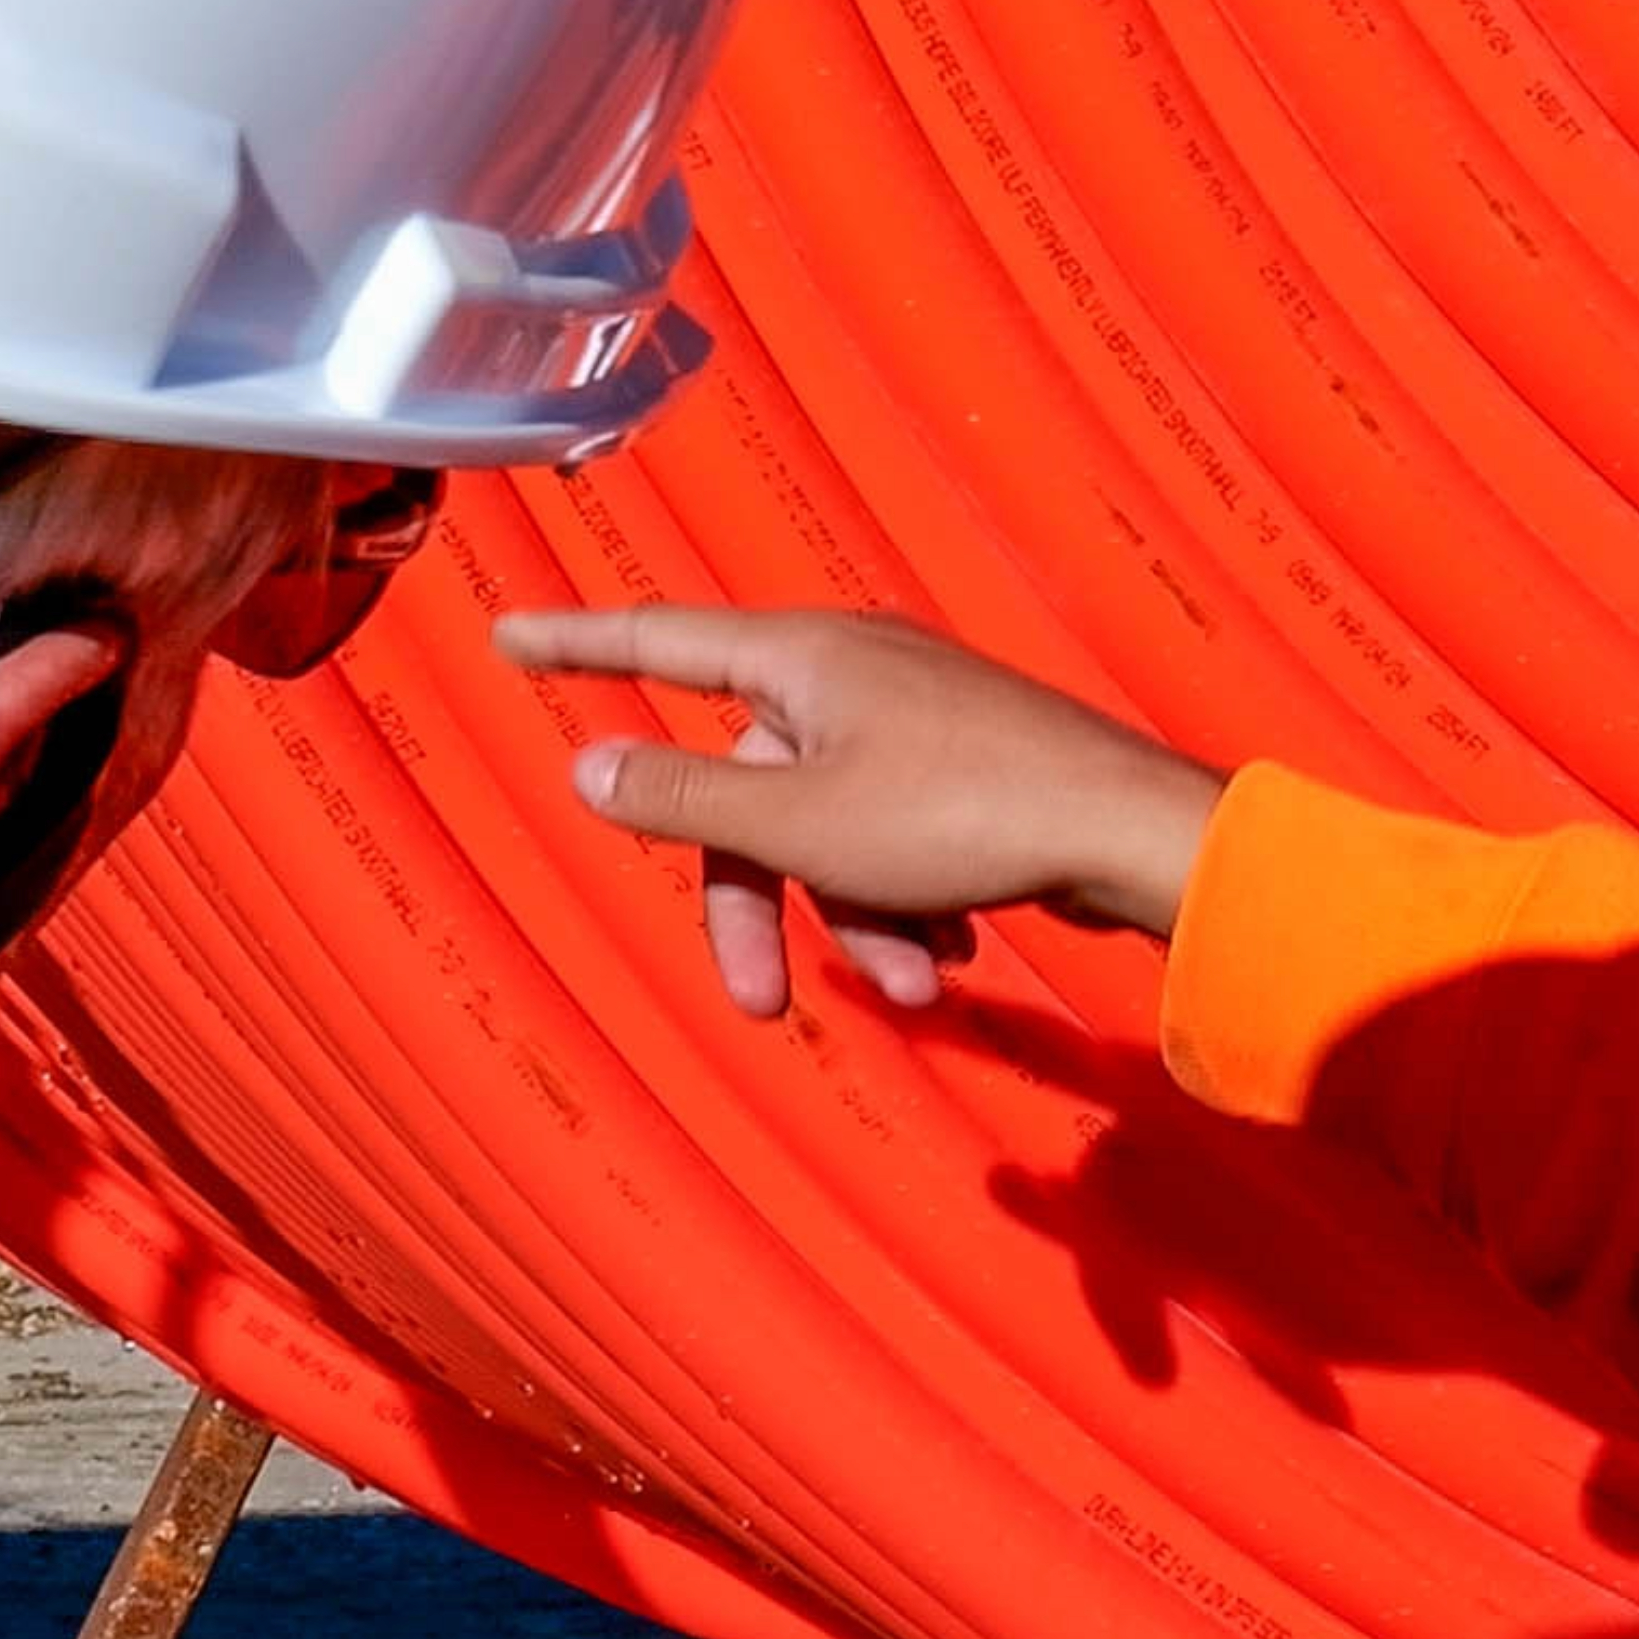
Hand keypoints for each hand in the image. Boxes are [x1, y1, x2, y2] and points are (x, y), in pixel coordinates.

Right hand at [493, 603, 1220, 1017]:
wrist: (1131, 835)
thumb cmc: (965, 813)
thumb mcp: (801, 822)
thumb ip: (686, 800)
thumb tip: (589, 766)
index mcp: (801, 658)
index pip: (655, 642)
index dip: (575, 643)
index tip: (507, 633)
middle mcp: (853, 671)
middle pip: (750, 791)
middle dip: (760, 905)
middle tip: (758, 1005)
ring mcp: (915, 718)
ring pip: (831, 832)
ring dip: (857, 921)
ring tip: (917, 978)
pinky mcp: (968, 767)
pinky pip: (898, 839)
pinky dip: (911, 903)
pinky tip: (957, 950)